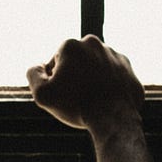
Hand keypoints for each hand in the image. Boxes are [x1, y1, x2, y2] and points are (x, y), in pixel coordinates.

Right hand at [26, 35, 145, 133]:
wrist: (113, 117)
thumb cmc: (76, 105)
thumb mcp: (42, 94)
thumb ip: (33, 75)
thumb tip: (37, 67)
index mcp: (71, 45)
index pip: (55, 62)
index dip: (55, 80)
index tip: (62, 94)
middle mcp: (94, 44)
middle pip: (77, 62)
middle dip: (74, 76)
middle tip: (76, 98)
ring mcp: (114, 55)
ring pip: (96, 68)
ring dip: (92, 80)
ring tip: (92, 100)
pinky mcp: (129, 69)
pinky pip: (114, 77)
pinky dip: (109, 86)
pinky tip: (105, 101)